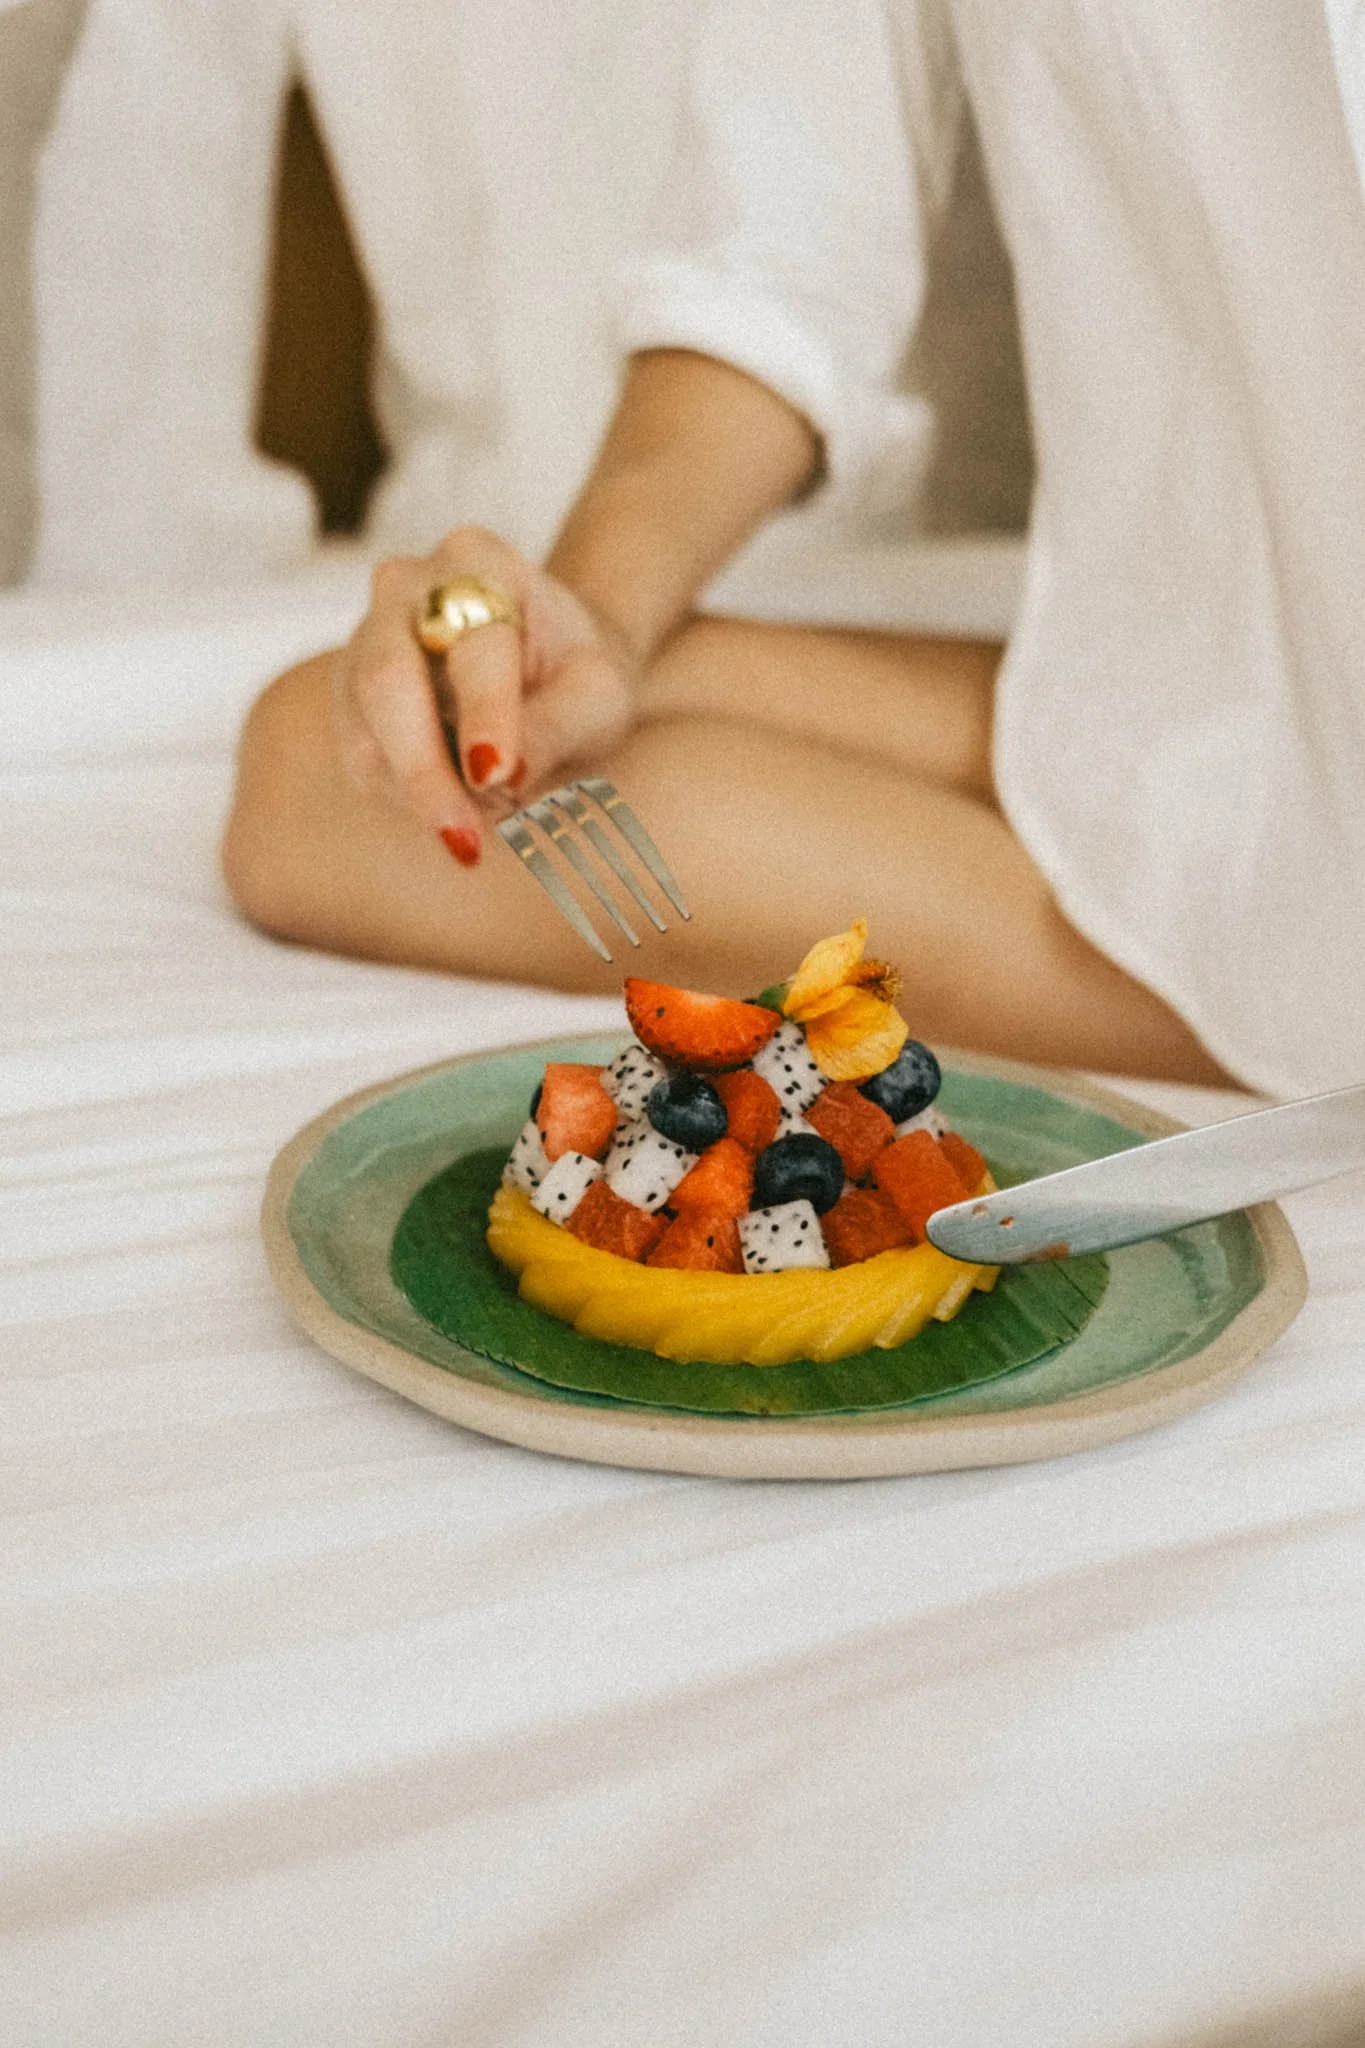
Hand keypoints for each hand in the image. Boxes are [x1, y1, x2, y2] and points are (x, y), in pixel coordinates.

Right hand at [332, 526, 636, 864]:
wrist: (554, 663)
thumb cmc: (582, 673)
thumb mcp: (600, 695)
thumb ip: (560, 725)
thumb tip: (507, 775)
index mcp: (478, 561)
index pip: (473, 649)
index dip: (484, 717)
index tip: (498, 778)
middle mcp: (407, 585)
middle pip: (387, 680)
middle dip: (424, 770)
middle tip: (465, 842)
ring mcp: (367, 635)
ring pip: (365, 728)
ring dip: (420, 792)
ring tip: (485, 826)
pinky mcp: (350, 691)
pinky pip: (362, 756)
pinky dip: (406, 796)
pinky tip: (457, 807)